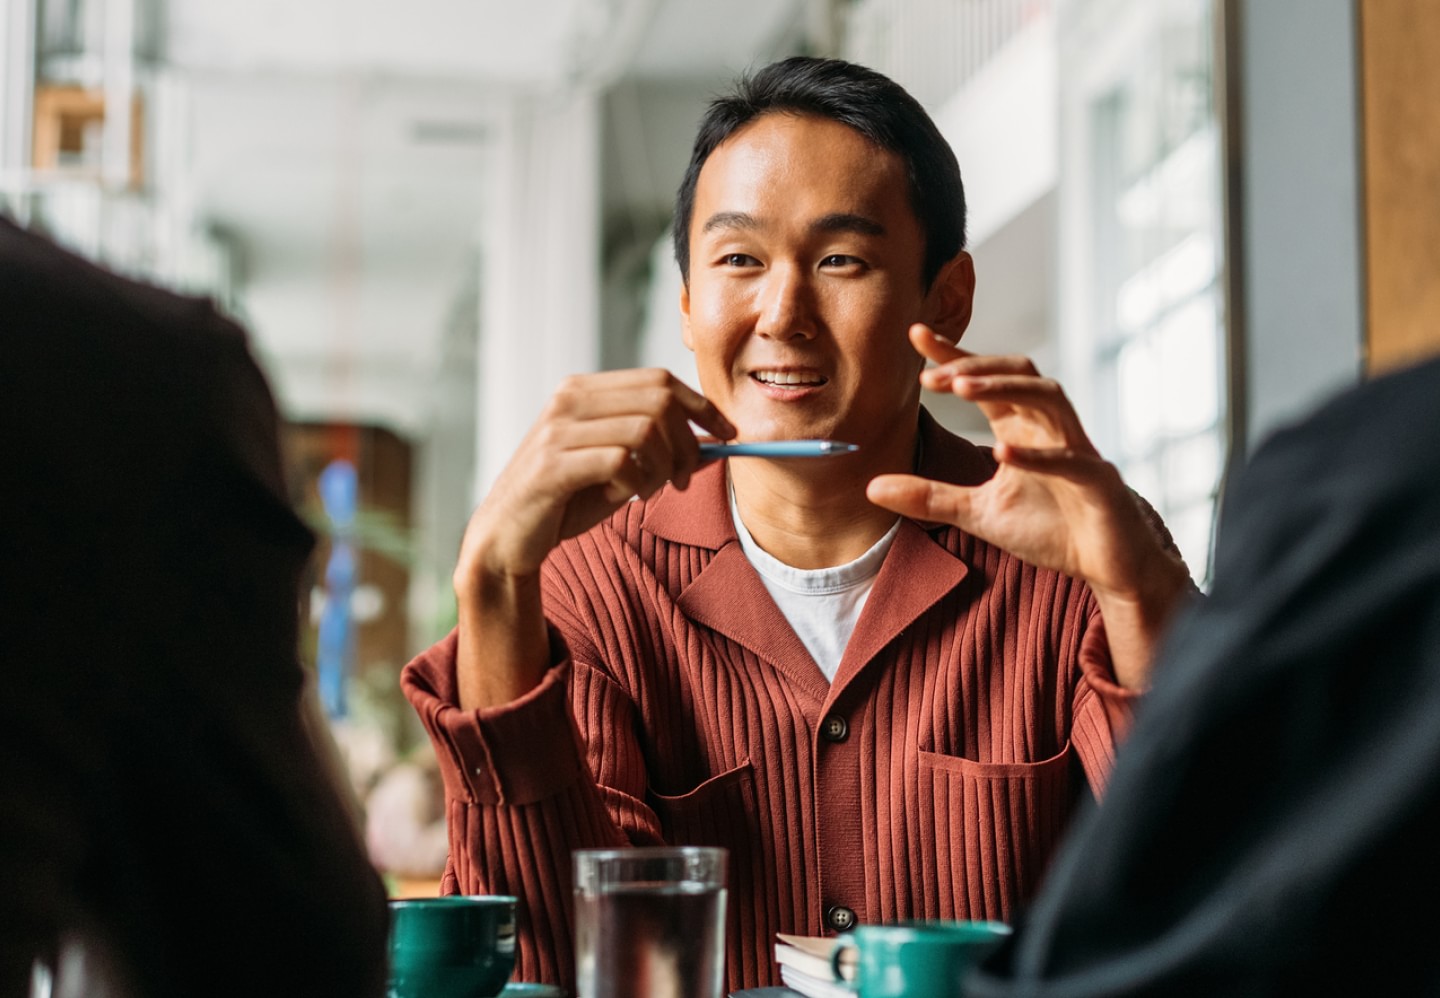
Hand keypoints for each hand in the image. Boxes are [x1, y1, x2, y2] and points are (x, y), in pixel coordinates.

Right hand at [457, 368, 734, 585]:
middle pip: (659, 401)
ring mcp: (557, 431)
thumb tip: (715, 442)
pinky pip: (619, 462)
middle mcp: (569, 401)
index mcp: (584, 390)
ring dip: (664, 468)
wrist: (507, 537)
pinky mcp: (551, 467)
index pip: (659, 379)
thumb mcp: (618, 468)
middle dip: (688, 443)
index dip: (701, 406)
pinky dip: (635, 483)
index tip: (727, 435)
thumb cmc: (566, 500)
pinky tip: (623, 498)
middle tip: (685, 479)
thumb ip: (657, 449)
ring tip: (650, 492)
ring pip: (645, 430)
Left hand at [866, 325, 1188, 686]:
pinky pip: (1069, 459)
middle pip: (1018, 372)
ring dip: (1004, 388)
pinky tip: (1003, 452)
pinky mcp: (1097, 482)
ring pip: (1048, 397)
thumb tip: (869, 488)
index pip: (986, 380)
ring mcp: (1078, 449)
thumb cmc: (1050, 530)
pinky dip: (1037, 454)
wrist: (1106, 566)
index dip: (954, 354)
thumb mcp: (977, 513)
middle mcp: (1051, 426)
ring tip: (960, 386)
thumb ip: (928, 497)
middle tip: (928, 372)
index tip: (915, 334)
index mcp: (1022, 426)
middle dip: (975, 365)